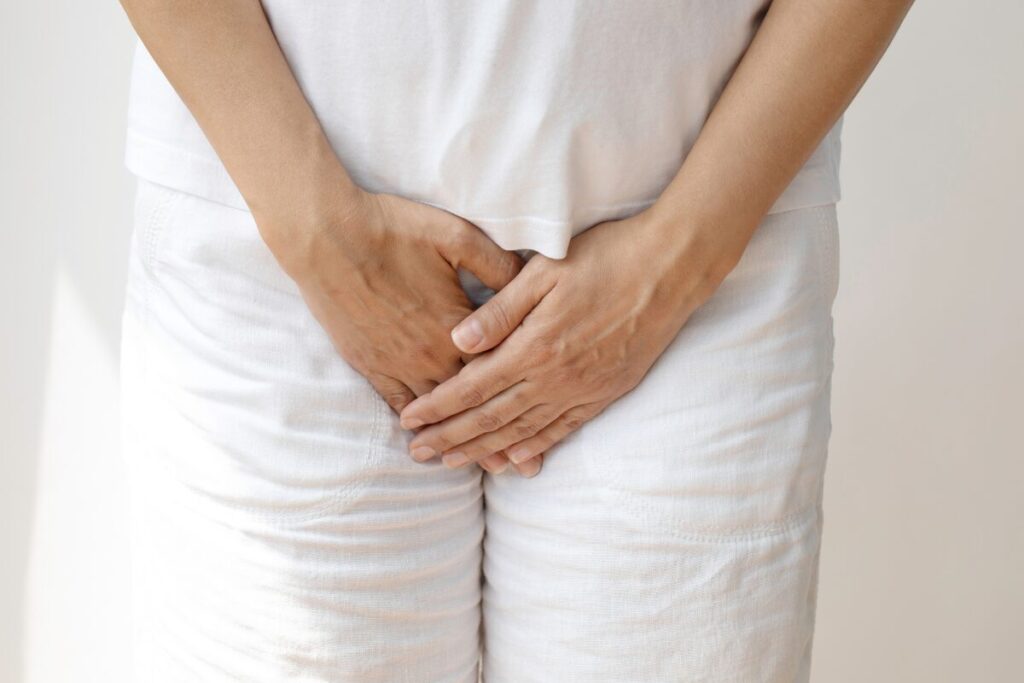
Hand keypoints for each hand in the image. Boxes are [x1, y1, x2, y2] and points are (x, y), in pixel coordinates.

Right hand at [260, 187, 527, 473]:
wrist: (327, 236)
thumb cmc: (394, 229)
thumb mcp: (456, 236)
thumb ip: (497, 264)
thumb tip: (530, 282)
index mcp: (458, 326)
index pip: (497, 373)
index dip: (519, 403)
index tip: (539, 432)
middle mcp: (429, 354)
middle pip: (469, 404)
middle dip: (494, 436)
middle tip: (515, 470)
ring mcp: (397, 362)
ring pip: (435, 412)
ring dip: (455, 439)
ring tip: (477, 467)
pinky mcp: (369, 362)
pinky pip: (396, 403)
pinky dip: (413, 425)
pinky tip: (422, 440)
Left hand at [397, 207, 744, 470]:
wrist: (671, 269)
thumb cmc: (606, 258)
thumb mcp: (545, 271)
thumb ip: (500, 311)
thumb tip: (457, 342)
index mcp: (535, 346)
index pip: (473, 386)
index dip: (438, 406)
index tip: (409, 419)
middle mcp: (556, 377)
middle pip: (491, 418)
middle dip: (451, 437)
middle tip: (418, 454)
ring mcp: (583, 389)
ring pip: (523, 430)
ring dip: (485, 450)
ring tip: (454, 462)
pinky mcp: (606, 391)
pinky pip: (563, 429)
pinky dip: (535, 446)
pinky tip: (516, 459)